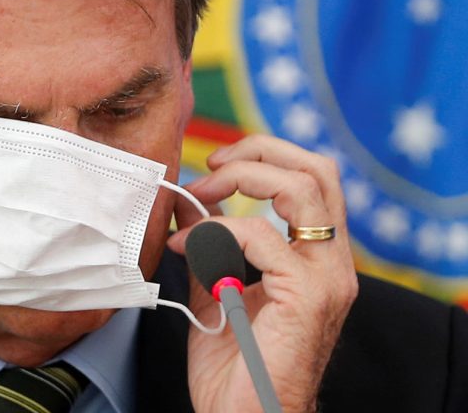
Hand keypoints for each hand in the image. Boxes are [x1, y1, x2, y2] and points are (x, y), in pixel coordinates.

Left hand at [168, 134, 357, 412]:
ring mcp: (326, 278)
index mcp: (316, 258)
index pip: (311, 179)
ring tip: (200, 193)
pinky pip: (261, 236)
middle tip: (212, 167)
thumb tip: (189, 203)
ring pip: (304, 189)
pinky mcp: (307, 296)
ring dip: (243, 179)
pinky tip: (186, 246)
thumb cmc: (235, 365)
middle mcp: (332, 263)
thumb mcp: (216, 287)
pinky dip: (216, 231)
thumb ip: (209, 244)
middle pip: (317, 170)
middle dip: (259, 152)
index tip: (212, 169)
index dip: (262, 157)